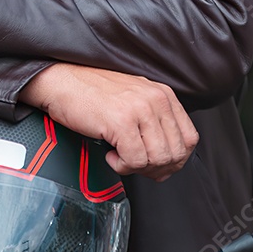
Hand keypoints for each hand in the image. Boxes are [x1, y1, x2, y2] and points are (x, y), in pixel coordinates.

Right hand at [20, 63, 197, 181]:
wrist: (63, 82)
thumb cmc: (94, 93)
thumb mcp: (135, 101)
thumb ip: (156, 124)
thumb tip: (168, 163)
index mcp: (163, 95)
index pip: (189, 138)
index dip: (176, 160)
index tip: (157, 165)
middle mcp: (156, 100)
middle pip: (176, 153)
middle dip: (157, 169)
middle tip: (135, 165)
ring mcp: (140, 110)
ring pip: (157, 159)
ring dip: (138, 168)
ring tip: (120, 156)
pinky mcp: (121, 122)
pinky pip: (135, 161)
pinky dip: (122, 166)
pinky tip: (110, 154)